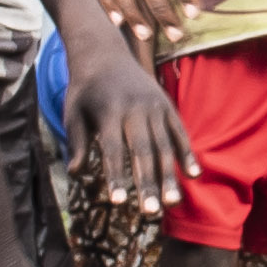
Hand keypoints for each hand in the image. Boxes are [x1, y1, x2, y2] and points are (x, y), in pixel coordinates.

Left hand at [62, 30, 190, 217]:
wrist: (104, 53)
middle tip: (151, 213)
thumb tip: (77, 174)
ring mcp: (155, 106)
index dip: (116, 176)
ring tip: (172, 204)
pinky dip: (187, 153)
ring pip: (164, 145)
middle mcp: (135, 108)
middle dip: (148, 183)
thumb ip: (77, 143)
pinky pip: (179, 132)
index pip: (113, 150)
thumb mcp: (73, 113)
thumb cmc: (85, 90)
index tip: (118, 203)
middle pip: (143, 151)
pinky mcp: (167, 106)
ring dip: (169, 176)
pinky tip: (193, 176)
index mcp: (109, 111)